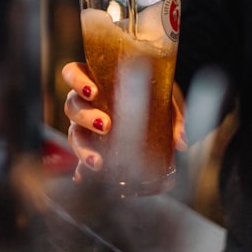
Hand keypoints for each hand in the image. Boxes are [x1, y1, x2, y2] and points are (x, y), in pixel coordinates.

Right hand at [61, 62, 186, 183]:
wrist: (160, 113)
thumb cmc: (156, 96)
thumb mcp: (167, 100)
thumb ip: (174, 117)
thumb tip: (180, 142)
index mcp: (97, 80)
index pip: (73, 73)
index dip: (77, 81)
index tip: (93, 91)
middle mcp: (86, 102)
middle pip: (72, 106)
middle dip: (86, 116)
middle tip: (106, 125)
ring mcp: (84, 125)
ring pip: (73, 133)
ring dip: (83, 148)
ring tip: (98, 161)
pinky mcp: (90, 146)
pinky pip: (79, 158)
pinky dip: (82, 168)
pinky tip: (84, 178)